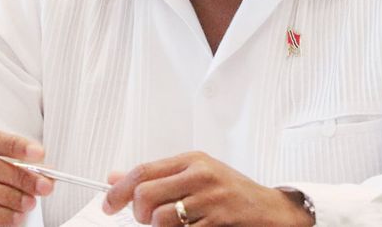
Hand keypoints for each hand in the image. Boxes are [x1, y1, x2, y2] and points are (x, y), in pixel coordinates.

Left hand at [102, 151, 312, 225]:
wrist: (272, 211)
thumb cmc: (233, 193)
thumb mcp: (196, 176)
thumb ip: (157, 176)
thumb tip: (114, 177)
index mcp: (192, 160)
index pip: (143, 171)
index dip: (119, 191)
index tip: (108, 205)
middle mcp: (201, 176)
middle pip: (145, 195)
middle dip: (138, 214)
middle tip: (146, 219)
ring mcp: (210, 200)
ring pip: (160, 220)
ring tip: (173, 226)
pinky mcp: (218, 222)